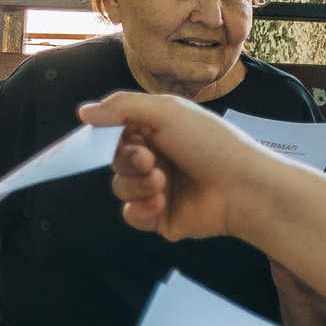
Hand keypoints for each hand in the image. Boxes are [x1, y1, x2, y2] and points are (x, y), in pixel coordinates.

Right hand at [80, 91, 272, 243]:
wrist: (243, 188)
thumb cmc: (210, 143)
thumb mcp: (167, 111)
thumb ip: (121, 107)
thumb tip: (82, 111)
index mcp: (156, 130)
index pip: (116, 132)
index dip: (107, 136)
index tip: (101, 138)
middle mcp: (155, 158)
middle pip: (115, 160)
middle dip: (127, 161)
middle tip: (149, 160)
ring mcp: (156, 189)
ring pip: (120, 187)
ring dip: (136, 184)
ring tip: (162, 183)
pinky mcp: (160, 218)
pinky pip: (131, 215)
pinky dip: (140, 209)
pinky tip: (160, 203)